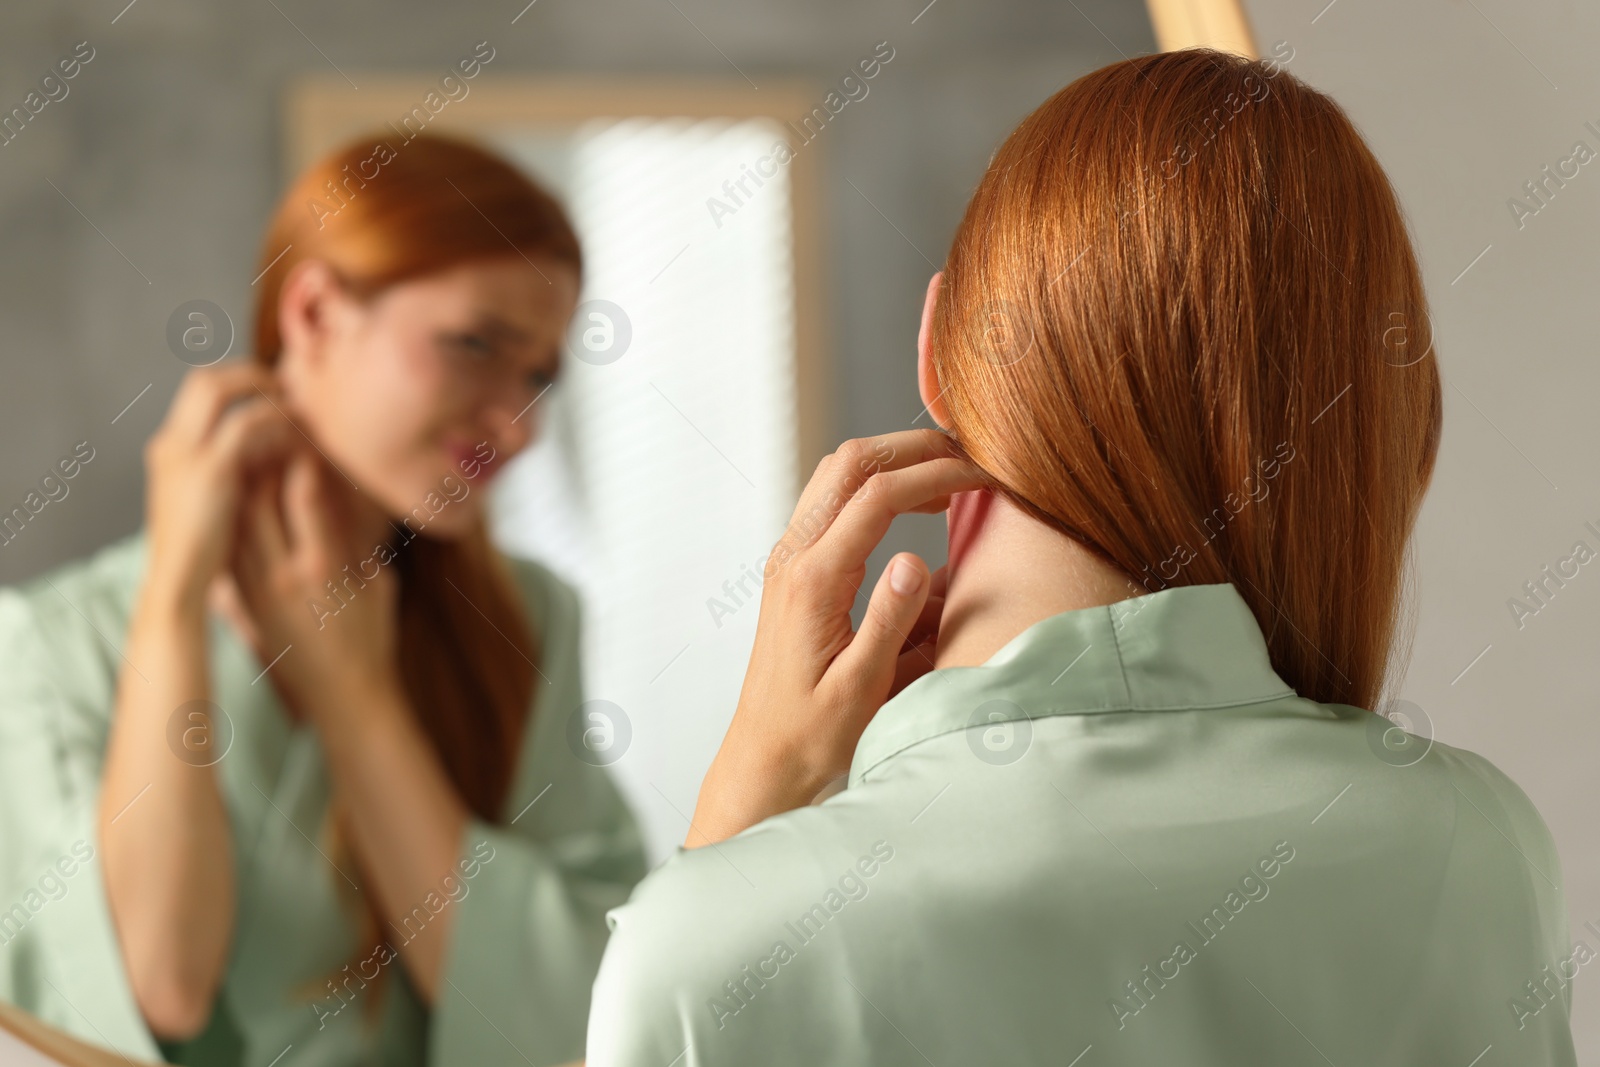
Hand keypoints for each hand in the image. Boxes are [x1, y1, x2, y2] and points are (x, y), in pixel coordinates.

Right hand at [143, 361, 295, 612]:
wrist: (177, 589)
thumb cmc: (200, 560)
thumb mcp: (208, 508)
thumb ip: (227, 477)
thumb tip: (265, 459)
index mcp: (168, 452)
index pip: (197, 394)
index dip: (236, 385)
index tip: (274, 393)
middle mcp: (170, 445)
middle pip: (204, 379)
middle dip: (249, 375)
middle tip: (289, 388)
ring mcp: (184, 454)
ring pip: (221, 389)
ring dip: (264, 391)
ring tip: (298, 405)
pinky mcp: (210, 470)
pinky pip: (246, 422)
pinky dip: (275, 418)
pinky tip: (299, 432)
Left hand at [230, 449, 400, 721]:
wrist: (342, 697)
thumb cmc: (371, 640)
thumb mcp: (378, 583)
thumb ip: (357, 539)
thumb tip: (347, 498)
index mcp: (324, 565)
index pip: (303, 492)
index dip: (303, 454)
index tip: (309, 435)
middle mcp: (282, 573)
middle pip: (257, 497)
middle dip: (262, 459)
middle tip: (272, 433)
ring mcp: (255, 588)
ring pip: (234, 519)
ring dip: (239, 484)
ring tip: (248, 456)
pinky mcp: (241, 601)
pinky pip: (228, 546)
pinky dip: (230, 517)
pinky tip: (235, 500)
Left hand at [687, 429, 987, 845]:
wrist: (764, 759)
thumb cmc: (813, 736)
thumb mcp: (861, 689)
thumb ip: (888, 621)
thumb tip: (916, 559)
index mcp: (813, 581)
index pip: (879, 496)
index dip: (937, 474)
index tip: (986, 476)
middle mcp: (793, 558)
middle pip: (851, 462)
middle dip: (914, 447)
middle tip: (971, 457)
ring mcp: (789, 558)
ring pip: (837, 474)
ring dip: (893, 461)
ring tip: (951, 475)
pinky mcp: (795, 569)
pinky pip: (832, 502)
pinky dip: (876, 487)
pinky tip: (914, 508)